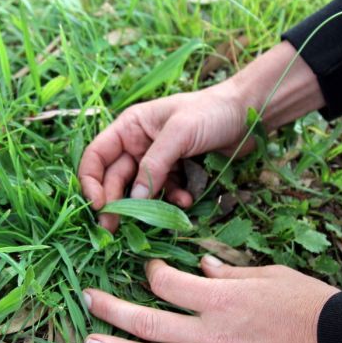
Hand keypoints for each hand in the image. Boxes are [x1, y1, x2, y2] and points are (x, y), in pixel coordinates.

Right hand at [78, 42, 324, 231]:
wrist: (250, 112)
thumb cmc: (211, 112)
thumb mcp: (179, 133)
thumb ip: (154, 165)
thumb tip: (133, 199)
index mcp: (129, 127)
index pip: (96, 156)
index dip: (91, 182)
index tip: (98, 206)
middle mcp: (138, 144)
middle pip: (115, 179)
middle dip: (115, 203)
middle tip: (114, 230)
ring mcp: (158, 160)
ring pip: (140, 190)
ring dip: (148, 205)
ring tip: (158, 219)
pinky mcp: (178, 172)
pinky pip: (166, 193)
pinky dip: (172, 200)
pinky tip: (187, 201)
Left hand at [82, 257, 338, 342]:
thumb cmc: (308, 303)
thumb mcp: (268, 275)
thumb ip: (227, 273)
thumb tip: (199, 267)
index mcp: (221, 298)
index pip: (167, 283)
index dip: (151, 272)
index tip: (149, 268)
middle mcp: (212, 333)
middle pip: (150, 320)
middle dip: (113, 309)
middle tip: (88, 300)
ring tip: (92, 342)